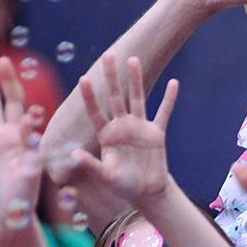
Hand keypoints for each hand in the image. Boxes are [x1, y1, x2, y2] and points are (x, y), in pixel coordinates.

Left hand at [67, 53, 178, 209]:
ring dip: (136, 79)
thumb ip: (91, 165)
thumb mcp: (105, 177)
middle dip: (111, 76)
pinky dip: (169, 99)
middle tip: (108, 55)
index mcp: (107, 135)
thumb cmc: (122, 186)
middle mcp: (122, 126)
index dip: (90, 97)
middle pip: (116, 96)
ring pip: (137, 98)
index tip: (84, 79)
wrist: (146, 191)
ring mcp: (140, 127)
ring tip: (133, 59)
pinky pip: (164, 113)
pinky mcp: (157, 133)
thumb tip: (73, 154)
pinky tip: (173, 83)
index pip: (95, 112)